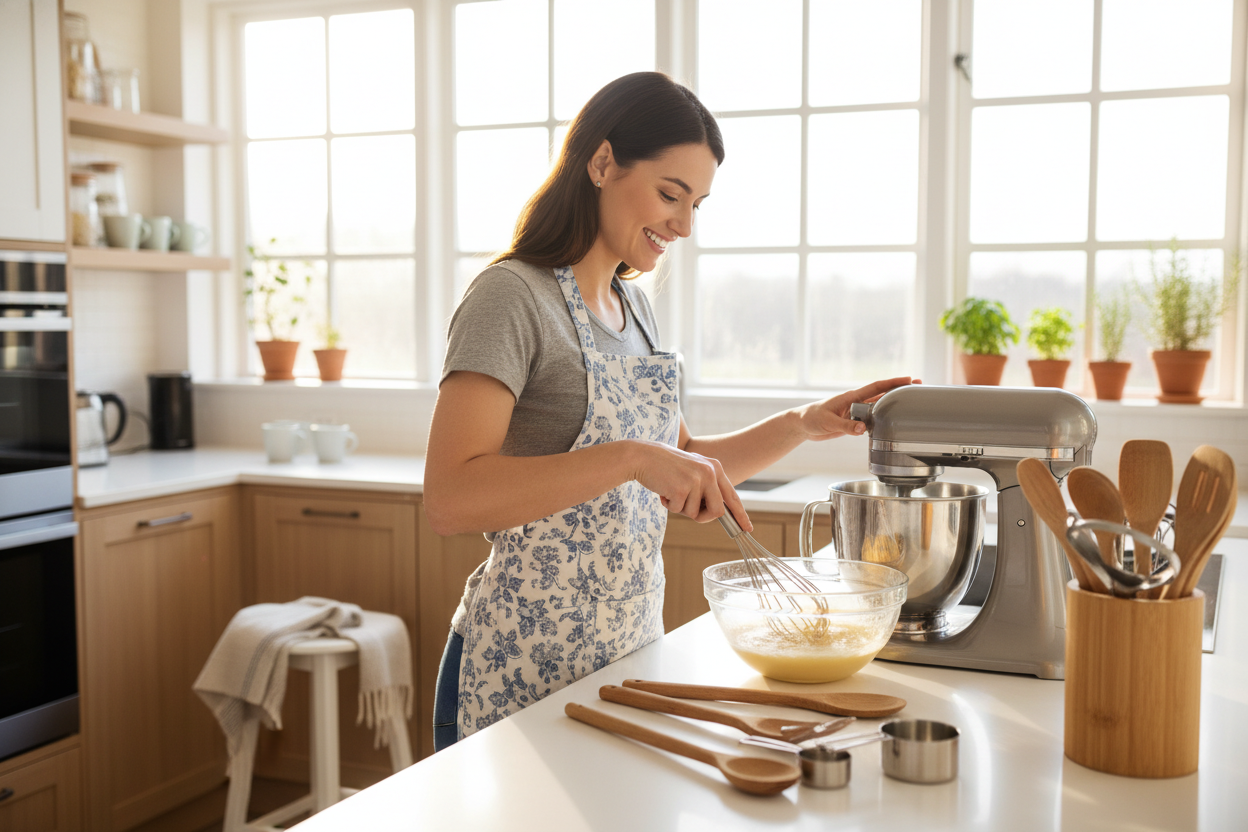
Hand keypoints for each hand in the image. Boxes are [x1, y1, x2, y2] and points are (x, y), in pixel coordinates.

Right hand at [631, 441, 751, 531]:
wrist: (643, 456)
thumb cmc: (666, 467)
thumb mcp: (693, 471)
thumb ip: (707, 487)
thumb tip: (718, 513)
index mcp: (715, 468)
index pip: (732, 496)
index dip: (740, 515)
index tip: (747, 528)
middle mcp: (710, 472)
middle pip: (717, 511)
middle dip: (703, 517)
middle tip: (685, 507)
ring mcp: (697, 480)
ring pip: (695, 513)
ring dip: (680, 508)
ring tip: (671, 491)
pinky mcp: (682, 488)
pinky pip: (679, 510)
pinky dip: (669, 505)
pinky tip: (663, 491)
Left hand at [797, 376, 918, 440]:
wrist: (802, 425)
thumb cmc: (812, 418)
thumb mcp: (827, 422)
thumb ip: (845, 426)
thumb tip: (862, 429)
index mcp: (851, 397)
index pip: (876, 387)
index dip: (892, 383)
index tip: (908, 379)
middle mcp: (856, 402)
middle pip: (882, 394)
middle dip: (899, 390)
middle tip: (918, 387)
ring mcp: (856, 412)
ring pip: (879, 406)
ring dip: (894, 404)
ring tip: (911, 403)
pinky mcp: (854, 422)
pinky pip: (873, 419)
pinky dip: (884, 420)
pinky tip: (894, 422)